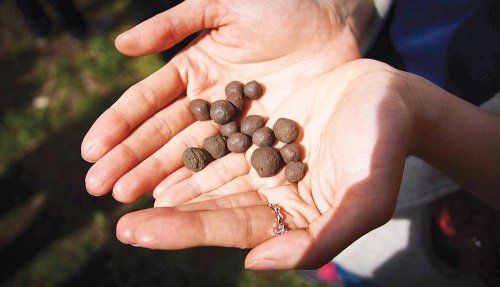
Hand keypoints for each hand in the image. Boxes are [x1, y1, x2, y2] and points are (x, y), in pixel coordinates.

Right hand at [81, 0, 372, 201]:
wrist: (330, 14)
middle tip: (99, 190)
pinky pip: (230, 160)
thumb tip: (121, 46)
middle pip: (163, 134)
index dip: (118, 126)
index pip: (146, 102)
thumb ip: (173, 25)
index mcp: (192, 68)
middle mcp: (207, 99)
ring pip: (190, 152)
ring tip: (128, 200)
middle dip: (131, 160)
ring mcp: (234, 121)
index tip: (91, 153)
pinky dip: (204, 179)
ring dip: (159, 176)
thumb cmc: (276, 3)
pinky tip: (179, 200)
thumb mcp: (221, 5)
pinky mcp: (263, 135)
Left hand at [116, 60, 419, 268]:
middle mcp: (274, 193)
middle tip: (120, 219)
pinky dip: (191, 147)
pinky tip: (159, 152)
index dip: (187, 231)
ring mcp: (265, 160)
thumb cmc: (384, 149)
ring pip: (210, 175)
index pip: (233, 230)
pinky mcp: (262, 128)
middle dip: (168, 215)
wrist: (390, 97)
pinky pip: (219, 140)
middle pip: (214, 206)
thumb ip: (316, 238)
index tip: (138, 231)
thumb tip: (256, 262)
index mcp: (294, 217)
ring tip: (123, 188)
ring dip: (171, 182)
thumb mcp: (363, 199)